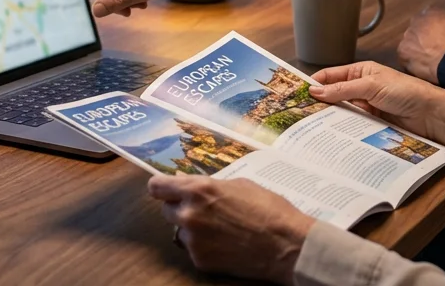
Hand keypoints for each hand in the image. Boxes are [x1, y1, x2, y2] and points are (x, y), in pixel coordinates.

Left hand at [148, 175, 314, 283]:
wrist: (286, 245)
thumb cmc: (268, 209)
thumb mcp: (239, 185)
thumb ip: (209, 185)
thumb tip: (187, 183)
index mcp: (199, 190)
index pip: (157, 187)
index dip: (162, 187)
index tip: (166, 189)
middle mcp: (190, 214)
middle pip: (166, 210)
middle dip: (180, 208)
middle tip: (203, 210)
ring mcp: (194, 240)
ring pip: (181, 231)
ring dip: (193, 228)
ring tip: (220, 229)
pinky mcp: (200, 261)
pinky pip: (194, 249)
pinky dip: (205, 246)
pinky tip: (226, 243)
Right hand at [310, 61, 444, 149]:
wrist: (430, 115)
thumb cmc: (406, 92)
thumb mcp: (371, 86)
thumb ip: (343, 90)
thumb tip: (315, 91)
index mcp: (361, 71)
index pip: (331, 75)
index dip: (314, 83)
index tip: (297, 93)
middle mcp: (361, 88)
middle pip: (333, 95)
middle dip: (318, 102)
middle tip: (298, 113)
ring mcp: (366, 106)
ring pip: (341, 111)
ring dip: (329, 117)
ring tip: (309, 126)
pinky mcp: (371, 122)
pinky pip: (351, 124)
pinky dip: (341, 128)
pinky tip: (330, 134)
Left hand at [398, 8, 444, 83]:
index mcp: (433, 12)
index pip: (428, 17)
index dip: (432, 29)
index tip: (436, 37)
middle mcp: (417, 21)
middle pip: (416, 29)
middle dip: (421, 38)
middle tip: (430, 49)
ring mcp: (408, 35)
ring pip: (409, 42)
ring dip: (415, 49)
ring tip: (425, 60)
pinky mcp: (402, 51)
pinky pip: (404, 56)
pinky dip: (410, 61)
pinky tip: (420, 67)